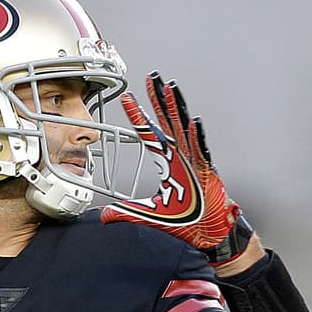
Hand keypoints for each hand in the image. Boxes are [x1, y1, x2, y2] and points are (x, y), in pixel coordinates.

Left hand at [101, 72, 251, 266]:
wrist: (207, 234)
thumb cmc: (187, 220)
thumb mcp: (149, 215)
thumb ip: (126, 212)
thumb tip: (103, 215)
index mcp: (169, 162)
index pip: (150, 134)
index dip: (138, 116)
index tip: (127, 98)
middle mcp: (181, 156)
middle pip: (168, 121)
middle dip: (159, 99)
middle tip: (152, 78)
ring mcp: (195, 161)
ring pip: (184, 128)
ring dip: (176, 108)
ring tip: (170, 88)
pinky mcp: (207, 171)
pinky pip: (201, 151)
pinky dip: (197, 136)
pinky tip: (192, 121)